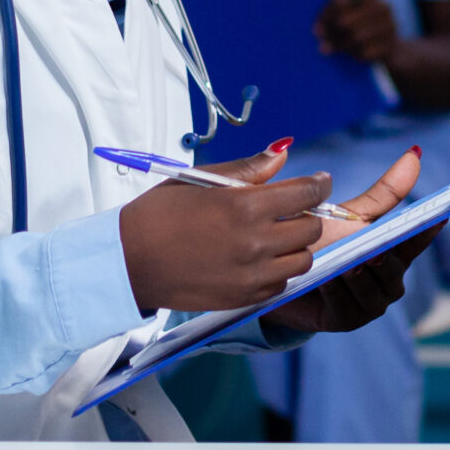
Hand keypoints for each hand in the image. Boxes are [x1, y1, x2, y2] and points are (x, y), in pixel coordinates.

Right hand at [112, 142, 327, 312]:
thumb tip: (283, 152)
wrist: (129, 261)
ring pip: (303, 259)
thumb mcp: (201, 180)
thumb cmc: (160, 213)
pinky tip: (259, 259)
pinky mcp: (244, 297)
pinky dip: (278, 269)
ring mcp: (251, 274)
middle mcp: (254, 242)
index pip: (306, 193)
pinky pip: (282, 283)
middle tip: (291, 208)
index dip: (318, 184)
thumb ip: (248, 169)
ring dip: (295, 245)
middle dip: (307, 214)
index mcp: (244, 206)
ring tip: (275, 235)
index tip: (319, 181)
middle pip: (311, 228)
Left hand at [267, 147, 433, 334]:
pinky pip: (349, 308)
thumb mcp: (353, 214)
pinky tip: (327, 281)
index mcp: (393, 251)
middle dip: (386, 261)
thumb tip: (415, 154)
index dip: (428, 231)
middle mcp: (387, 279)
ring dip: (361, 278)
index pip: (417, 240)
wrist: (277, 270)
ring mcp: (369, 302)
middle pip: (396, 270)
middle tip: (375, 251)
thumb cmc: (320, 238)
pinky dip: (340, 294)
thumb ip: (385, 192)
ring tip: (348, 265)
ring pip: (375, 292)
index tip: (438, 216)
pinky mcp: (346, 320)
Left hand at [313, 0, 399, 64]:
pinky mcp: (391, 46)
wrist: (386, 44)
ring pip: (355, 38)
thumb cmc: (356, 18)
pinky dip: (354, 56)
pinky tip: (349, 55)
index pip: (339, 2)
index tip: (315, 25)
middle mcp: (383, 6)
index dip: (325, 14)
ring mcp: (390, 26)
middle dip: (330, 32)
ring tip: (327, 49)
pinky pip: (365, 53)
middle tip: (319, 39)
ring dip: (339, 45)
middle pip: (345, 22)